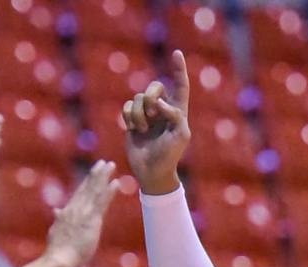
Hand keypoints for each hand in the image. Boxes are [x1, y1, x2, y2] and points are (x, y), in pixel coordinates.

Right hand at [44, 160, 116, 266]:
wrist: (58, 259)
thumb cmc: (57, 251)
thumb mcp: (56, 231)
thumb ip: (58, 219)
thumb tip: (56, 210)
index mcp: (68, 212)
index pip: (79, 193)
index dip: (87, 181)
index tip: (94, 172)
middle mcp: (75, 208)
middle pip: (87, 187)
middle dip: (96, 174)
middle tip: (104, 163)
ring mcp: (84, 213)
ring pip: (95, 191)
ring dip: (103, 177)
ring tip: (111, 166)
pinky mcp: (91, 220)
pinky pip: (102, 203)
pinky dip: (109, 192)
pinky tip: (115, 183)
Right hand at [122, 49, 192, 195]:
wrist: (151, 171)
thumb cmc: (170, 156)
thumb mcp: (181, 136)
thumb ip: (175, 115)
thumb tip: (158, 102)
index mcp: (178, 110)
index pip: (180, 85)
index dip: (178, 69)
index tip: (176, 53)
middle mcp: (162, 108)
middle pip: (154, 86)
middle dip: (150, 97)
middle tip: (152, 114)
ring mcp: (146, 114)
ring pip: (138, 97)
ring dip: (139, 114)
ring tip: (143, 130)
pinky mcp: (132, 120)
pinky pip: (126, 107)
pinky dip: (129, 117)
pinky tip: (133, 130)